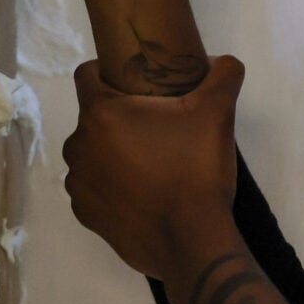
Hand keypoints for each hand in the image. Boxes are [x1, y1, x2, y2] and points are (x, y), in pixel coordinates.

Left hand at [63, 55, 246, 286]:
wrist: (192, 242)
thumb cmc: (195, 169)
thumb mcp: (217, 113)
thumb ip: (223, 75)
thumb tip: (225, 62)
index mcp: (100, 114)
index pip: (87, 74)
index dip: (108, 71)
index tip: (134, 82)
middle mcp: (78, 146)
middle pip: (94, 117)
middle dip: (118, 117)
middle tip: (156, 128)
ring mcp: (79, 184)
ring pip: (91, 154)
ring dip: (111, 153)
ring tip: (151, 164)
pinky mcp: (86, 216)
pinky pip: (94, 189)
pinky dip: (111, 187)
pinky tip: (142, 194)